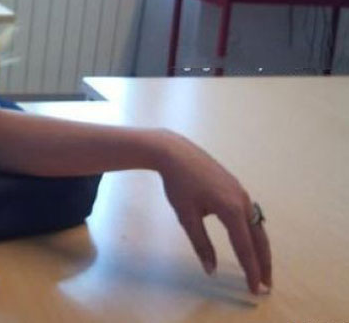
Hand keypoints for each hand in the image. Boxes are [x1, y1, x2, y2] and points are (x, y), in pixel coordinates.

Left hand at [158, 132, 271, 293]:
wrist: (174, 152)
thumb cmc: (178, 184)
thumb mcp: (186, 216)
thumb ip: (201, 244)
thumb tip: (211, 270)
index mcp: (230, 209)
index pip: (245, 247)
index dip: (250, 270)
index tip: (255, 288)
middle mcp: (241, 200)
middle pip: (259, 238)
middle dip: (263, 262)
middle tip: (266, 285)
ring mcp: (240, 192)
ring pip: (257, 226)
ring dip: (260, 248)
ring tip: (261, 267)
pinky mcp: (235, 187)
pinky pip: (250, 214)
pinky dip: (254, 232)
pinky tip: (250, 240)